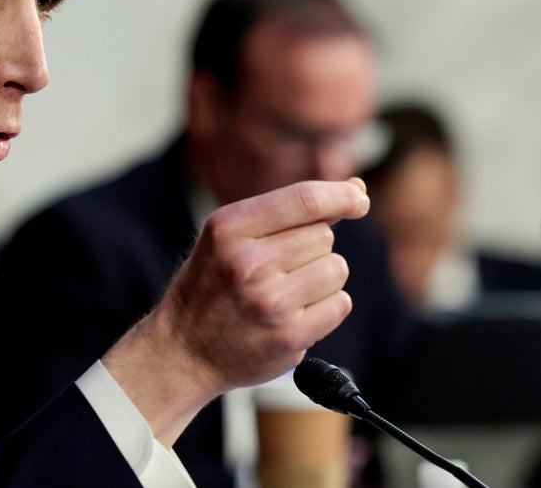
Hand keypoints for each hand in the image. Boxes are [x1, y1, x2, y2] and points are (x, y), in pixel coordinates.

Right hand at [102, 178, 369, 443]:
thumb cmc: (211, 286)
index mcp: (228, 229)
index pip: (304, 200)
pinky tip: (294, 313)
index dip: (341, 195)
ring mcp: (270, 301)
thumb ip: (286, 211)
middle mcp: (247, 263)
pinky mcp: (290, 335)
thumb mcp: (228, 236)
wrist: (182, 350)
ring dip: (321, 278)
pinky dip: (326, 307)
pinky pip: (340, 304)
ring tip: (284, 291)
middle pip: (323, 236)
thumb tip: (355, 190)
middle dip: (311, 247)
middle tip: (278, 268)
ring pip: (336, 268)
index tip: (358, 197)